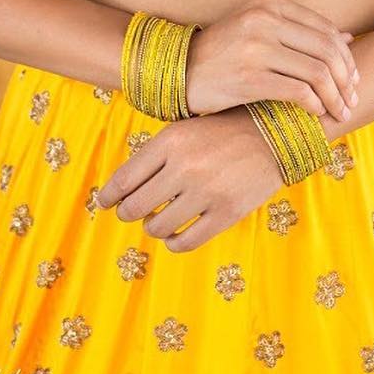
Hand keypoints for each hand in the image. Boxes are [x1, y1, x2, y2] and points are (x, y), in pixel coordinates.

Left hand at [96, 105, 285, 252]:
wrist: (270, 134)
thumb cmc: (219, 132)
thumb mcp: (183, 131)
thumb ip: (152, 157)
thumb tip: (118, 192)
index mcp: (170, 141)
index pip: (123, 180)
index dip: (107, 197)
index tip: (103, 203)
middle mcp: (185, 167)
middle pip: (134, 207)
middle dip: (127, 212)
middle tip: (131, 211)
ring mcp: (206, 192)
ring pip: (157, 227)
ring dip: (152, 226)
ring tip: (158, 219)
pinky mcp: (226, 213)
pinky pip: (185, 242)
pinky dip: (173, 242)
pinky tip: (174, 233)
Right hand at [183, 0, 360, 124]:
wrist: (179, 72)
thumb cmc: (224, 53)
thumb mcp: (260, 29)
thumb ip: (301, 30)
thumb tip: (348, 37)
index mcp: (270, 3)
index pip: (325, 29)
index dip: (346, 57)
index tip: (353, 79)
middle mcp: (264, 19)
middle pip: (327, 50)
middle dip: (347, 79)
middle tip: (352, 100)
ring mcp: (256, 47)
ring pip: (318, 73)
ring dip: (336, 97)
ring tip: (341, 112)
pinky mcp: (249, 77)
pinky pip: (299, 92)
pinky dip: (316, 105)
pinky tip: (318, 114)